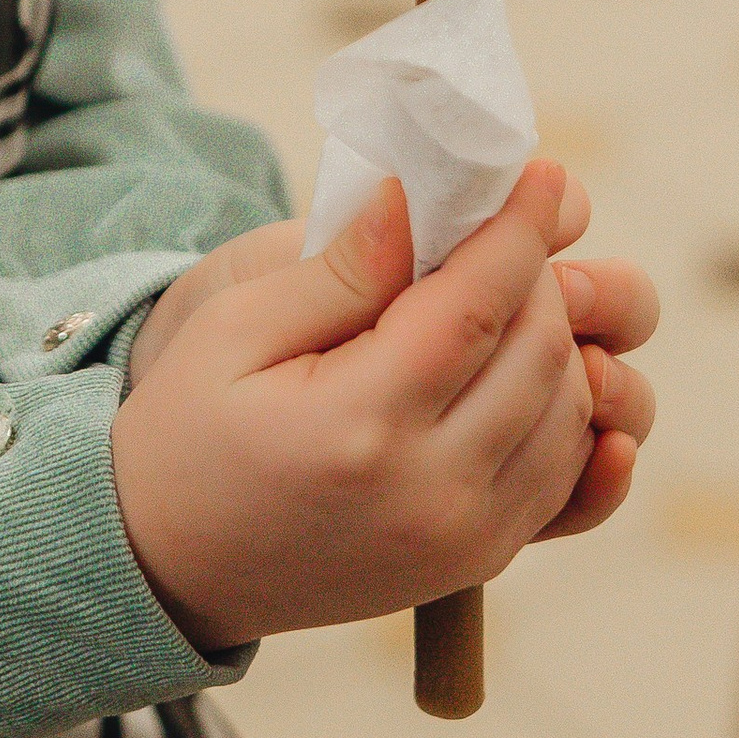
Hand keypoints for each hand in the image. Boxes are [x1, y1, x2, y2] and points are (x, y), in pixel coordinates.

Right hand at [109, 163, 657, 655]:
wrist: (168, 567)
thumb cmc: (186, 434)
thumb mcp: (232, 330)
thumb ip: (338, 268)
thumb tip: (417, 194)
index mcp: (360, 426)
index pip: (477, 305)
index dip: (519, 229)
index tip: (542, 171)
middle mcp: (431, 494)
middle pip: (540, 354)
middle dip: (538, 279)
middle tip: (501, 234)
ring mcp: (464, 541)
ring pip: (569, 412)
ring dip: (558, 341)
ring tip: (502, 298)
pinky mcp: (479, 566)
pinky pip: (568, 479)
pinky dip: (570, 414)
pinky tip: (547, 371)